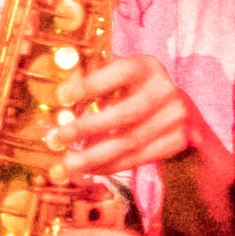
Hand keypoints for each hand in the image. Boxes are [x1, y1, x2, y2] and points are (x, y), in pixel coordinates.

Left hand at [53, 53, 198, 182]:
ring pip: (130, 141)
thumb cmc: (131, 89)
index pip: (121, 72)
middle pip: (126, 113)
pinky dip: (110, 166)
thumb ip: (87, 79)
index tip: (62, 97)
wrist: (177, 110)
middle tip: (57, 138)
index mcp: (146, 67)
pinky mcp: (177, 141)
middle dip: (87, 128)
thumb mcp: (113, 76)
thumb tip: (60, 96)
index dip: (91, 84)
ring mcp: (175, 117)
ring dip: (94, 155)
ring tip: (68, 162)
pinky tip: (90, 168)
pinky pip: (138, 158)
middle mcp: (165, 90)